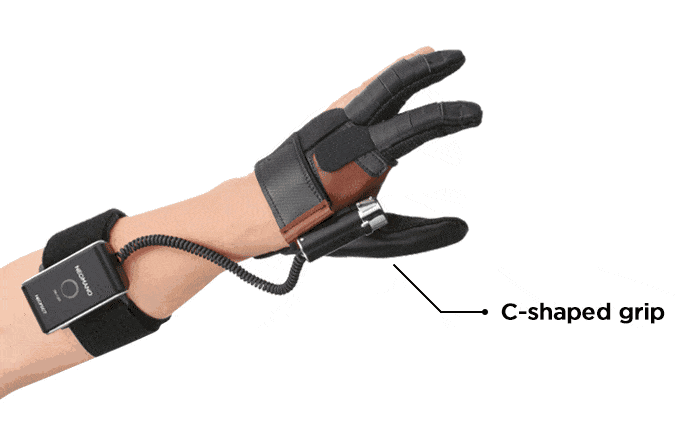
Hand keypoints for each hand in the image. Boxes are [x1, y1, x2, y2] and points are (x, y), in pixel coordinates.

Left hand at [254, 47, 481, 256]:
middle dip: (430, 68)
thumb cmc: (312, 226)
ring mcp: (335, 119)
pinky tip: (390, 75)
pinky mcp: (327, 118)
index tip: (476, 113)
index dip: (450, 116)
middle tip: (458, 57)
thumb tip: (460, 229)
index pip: (418, 127)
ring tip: (427, 56)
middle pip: (395, 85)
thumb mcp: (373, 236)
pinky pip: (361, 92)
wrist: (266, 212)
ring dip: (405, 67)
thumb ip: (421, 234)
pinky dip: (381, 79)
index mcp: (365, 156)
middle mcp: (349, 129)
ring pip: (376, 82)